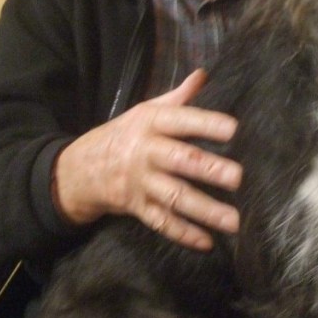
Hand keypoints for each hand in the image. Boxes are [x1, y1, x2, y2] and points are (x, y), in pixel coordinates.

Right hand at [52, 69, 241, 250]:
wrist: (80, 168)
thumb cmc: (125, 134)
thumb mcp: (146, 111)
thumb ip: (178, 97)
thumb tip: (202, 74)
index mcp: (150, 123)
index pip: (180, 121)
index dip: (206, 124)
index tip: (233, 129)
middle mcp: (146, 152)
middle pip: (180, 160)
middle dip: (209, 169)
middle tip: (238, 177)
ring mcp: (141, 183)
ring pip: (175, 197)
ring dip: (205, 210)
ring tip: (234, 221)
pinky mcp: (137, 207)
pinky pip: (162, 222)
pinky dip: (183, 233)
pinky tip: (207, 242)